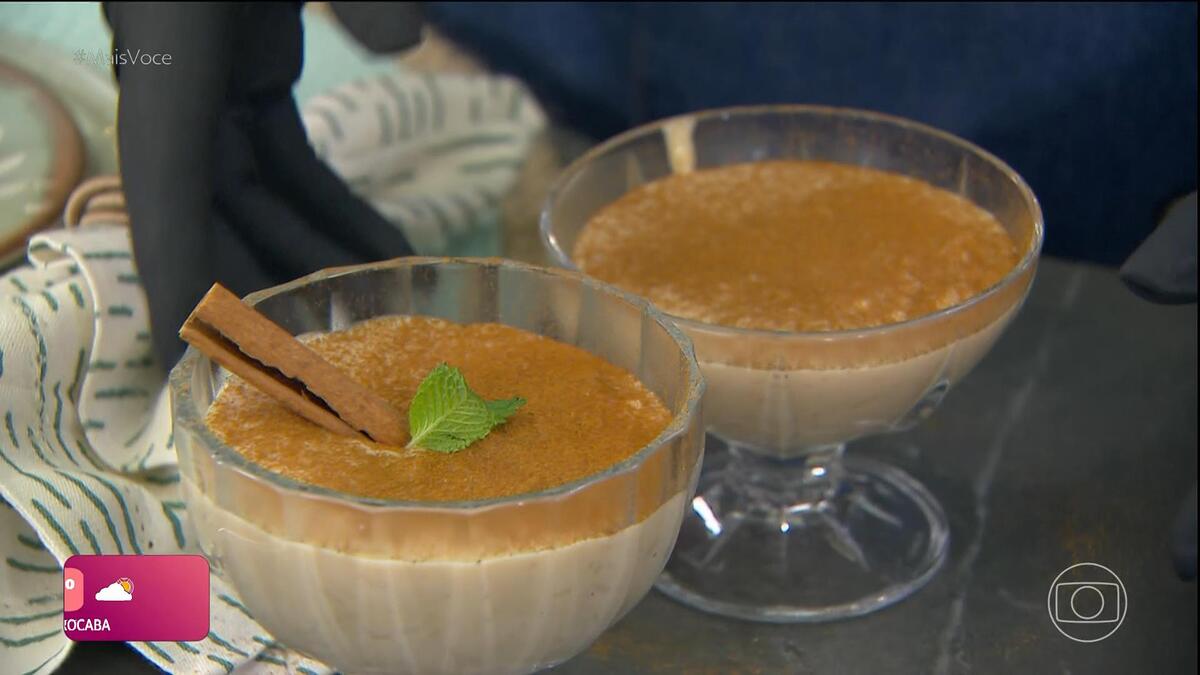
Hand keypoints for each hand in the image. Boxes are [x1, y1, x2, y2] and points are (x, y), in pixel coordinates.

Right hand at [103, 3, 420, 366]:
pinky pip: (291, 164)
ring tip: (376, 322)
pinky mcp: (254, 76)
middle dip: (264, 296)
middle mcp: (180, 89)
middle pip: (213, 217)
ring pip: (259, 201)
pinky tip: (386, 254)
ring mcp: (217, 87)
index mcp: (170, 57)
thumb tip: (404, 42)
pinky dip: (335, 211)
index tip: (196, 361)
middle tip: (320, 367)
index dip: (180, 282)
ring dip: (316, 261)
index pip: (167, 189)